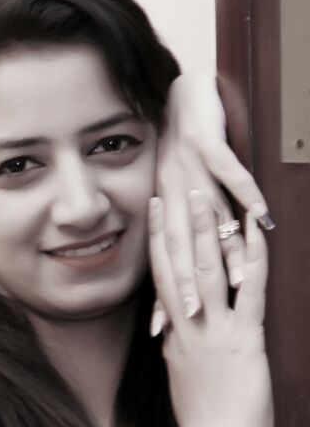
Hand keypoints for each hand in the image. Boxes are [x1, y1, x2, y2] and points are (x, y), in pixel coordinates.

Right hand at [148, 190, 271, 426]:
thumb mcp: (186, 391)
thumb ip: (182, 364)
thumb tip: (176, 351)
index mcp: (176, 343)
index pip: (166, 287)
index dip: (160, 250)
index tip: (156, 221)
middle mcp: (189, 331)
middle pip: (176, 269)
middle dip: (173, 227)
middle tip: (170, 190)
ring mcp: (214, 334)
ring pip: (205, 272)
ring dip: (204, 229)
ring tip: (201, 194)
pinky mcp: (244, 341)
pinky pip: (250, 290)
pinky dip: (254, 257)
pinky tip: (254, 229)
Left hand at [153, 72, 272, 330]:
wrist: (182, 94)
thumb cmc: (185, 146)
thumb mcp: (181, 191)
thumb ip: (190, 227)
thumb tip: (203, 262)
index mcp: (165, 210)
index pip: (166, 262)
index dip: (164, 296)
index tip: (166, 333)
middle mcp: (172, 195)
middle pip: (183, 246)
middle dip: (189, 284)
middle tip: (196, 318)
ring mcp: (189, 170)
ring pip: (207, 216)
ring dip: (221, 247)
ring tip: (235, 278)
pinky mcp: (208, 144)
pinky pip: (229, 172)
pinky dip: (244, 193)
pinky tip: (260, 214)